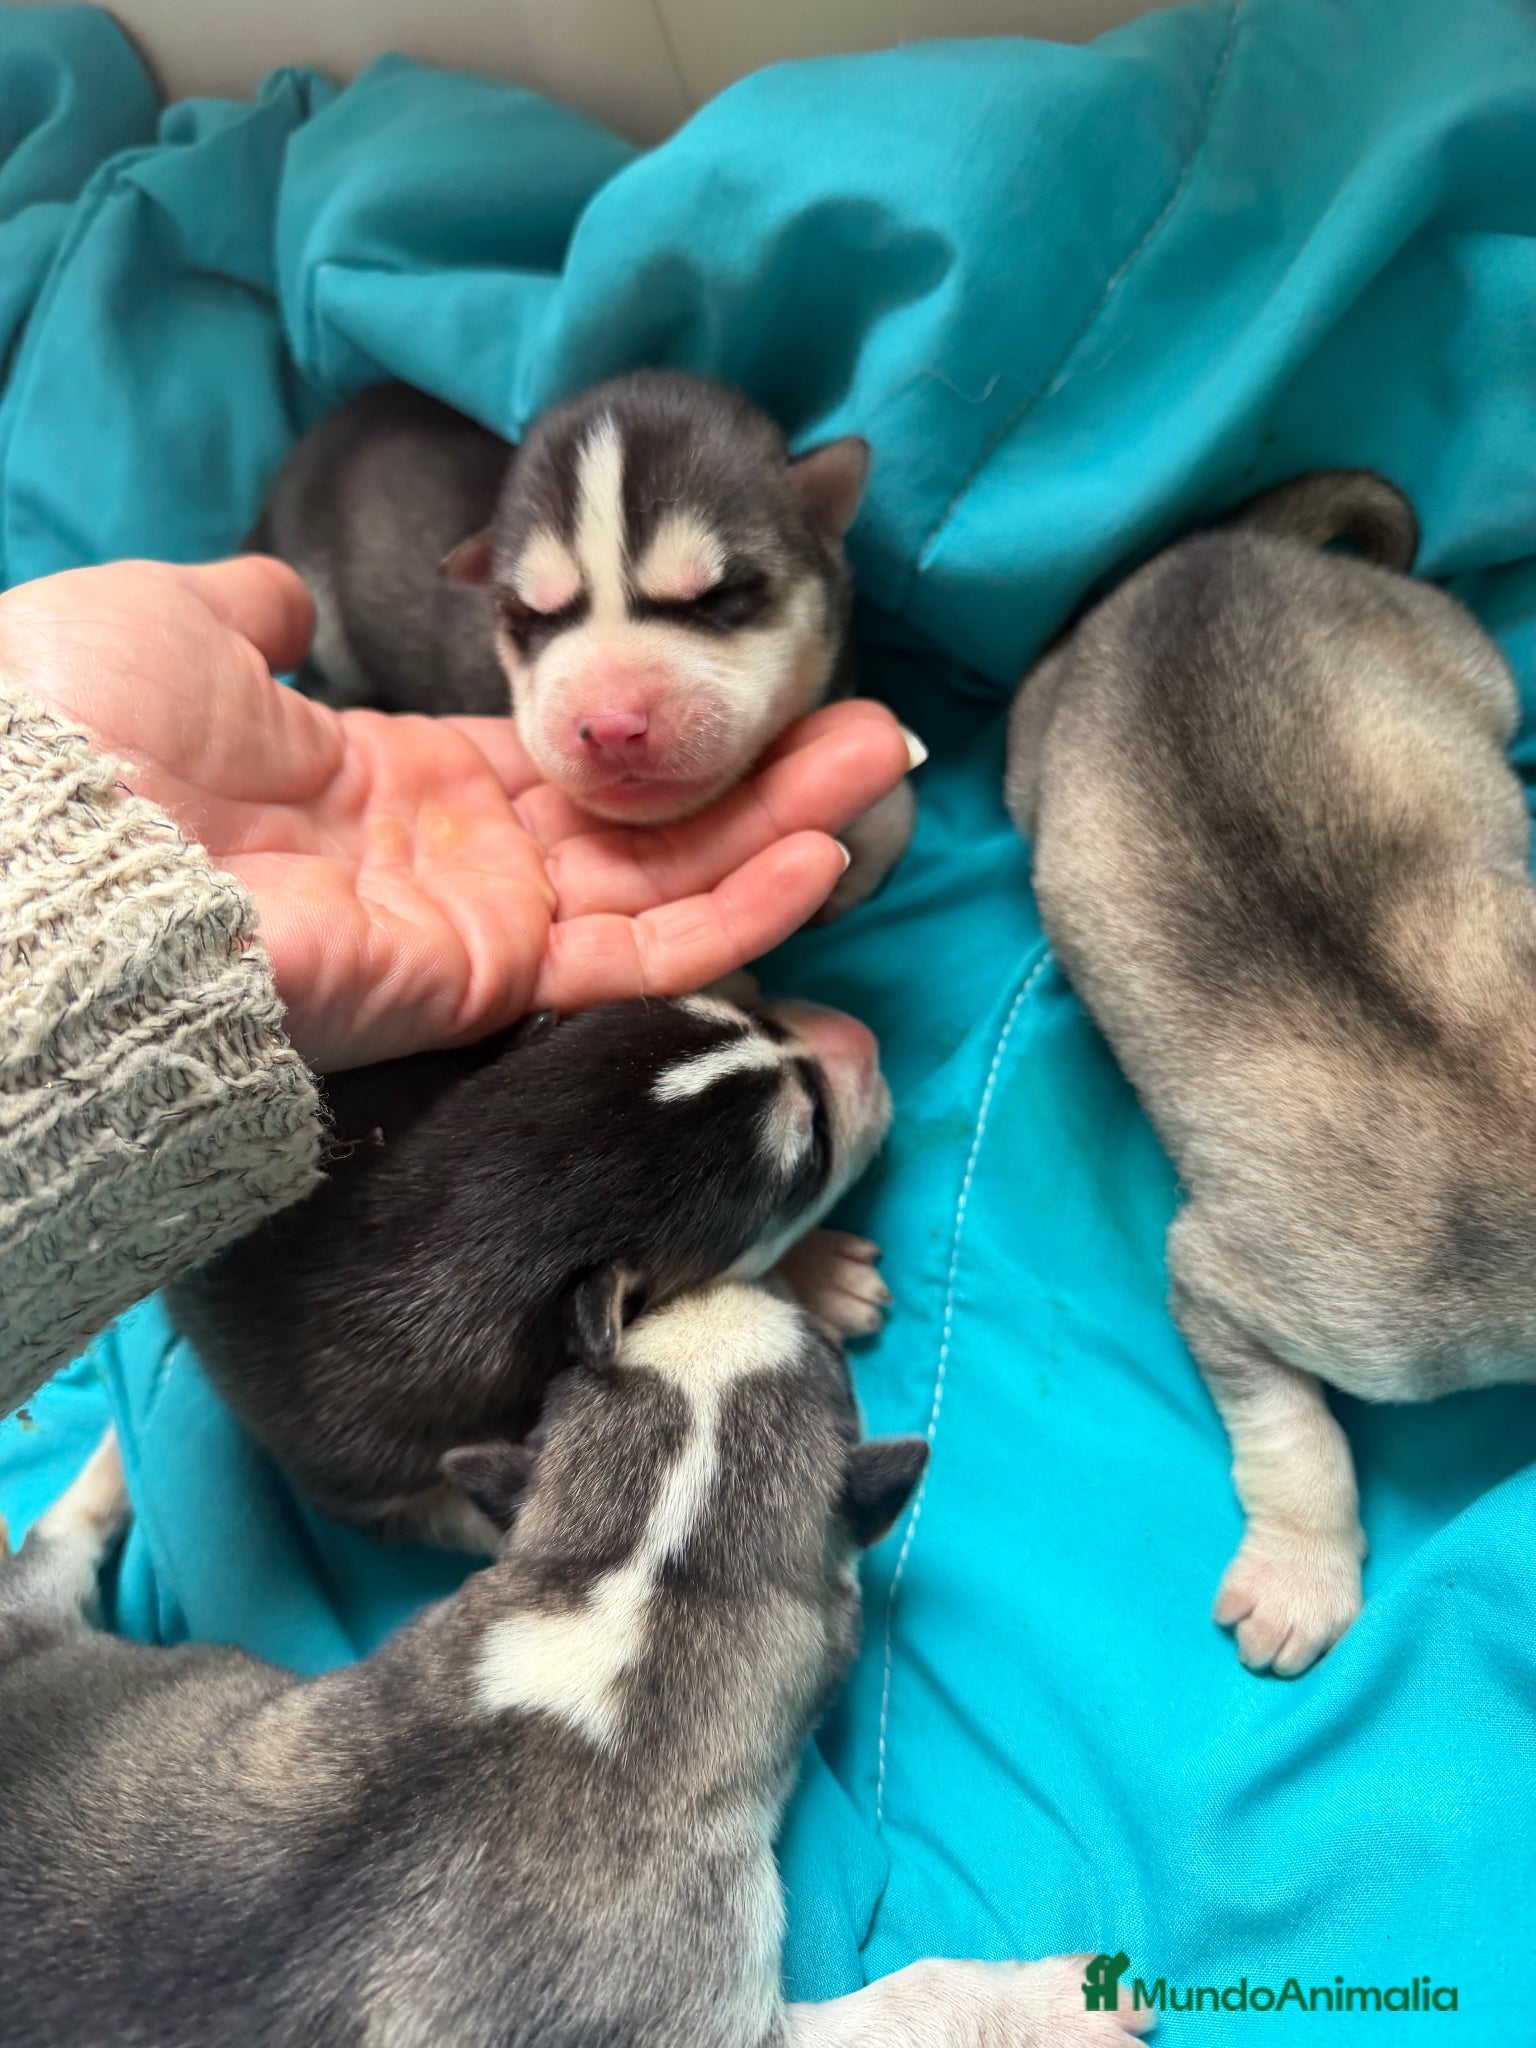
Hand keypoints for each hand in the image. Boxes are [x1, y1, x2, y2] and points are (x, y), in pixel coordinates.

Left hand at [0, 558, 911, 1070]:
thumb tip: (286, 603)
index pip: (557, 765)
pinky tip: (824, 853)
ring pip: (662, 886)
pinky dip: (735, 908)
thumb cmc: (94, 730)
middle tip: (868, 727)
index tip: (744, 682)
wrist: (52, 847)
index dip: (653, 728)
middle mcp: (455, 864)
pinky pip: (638, 951)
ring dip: (777, 831)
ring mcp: (479, 929)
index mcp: (390, 782)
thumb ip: (258, 618)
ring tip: (879, 766)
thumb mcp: (178, 630)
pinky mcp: (492, 978)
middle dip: (753, 775)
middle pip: (636, 826)